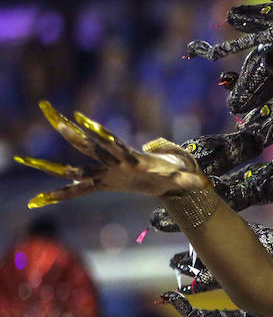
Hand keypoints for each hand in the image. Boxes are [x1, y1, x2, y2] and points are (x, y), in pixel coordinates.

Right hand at [15, 101, 208, 207]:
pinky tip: (38, 201)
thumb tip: (205, 183)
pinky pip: (76, 190)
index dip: (99, 132)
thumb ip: (190, 179)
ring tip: (24, 160)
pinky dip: (59, 195)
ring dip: (52, 164)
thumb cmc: (171, 173)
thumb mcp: (181, 178)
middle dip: (71, 132)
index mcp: (128, 157)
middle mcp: (112, 162)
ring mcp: (103, 172)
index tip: (83, 118)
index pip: (112, 143)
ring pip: (75, 165)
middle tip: (52, 116)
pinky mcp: (100, 184)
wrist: (164, 177)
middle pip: (88, 146)